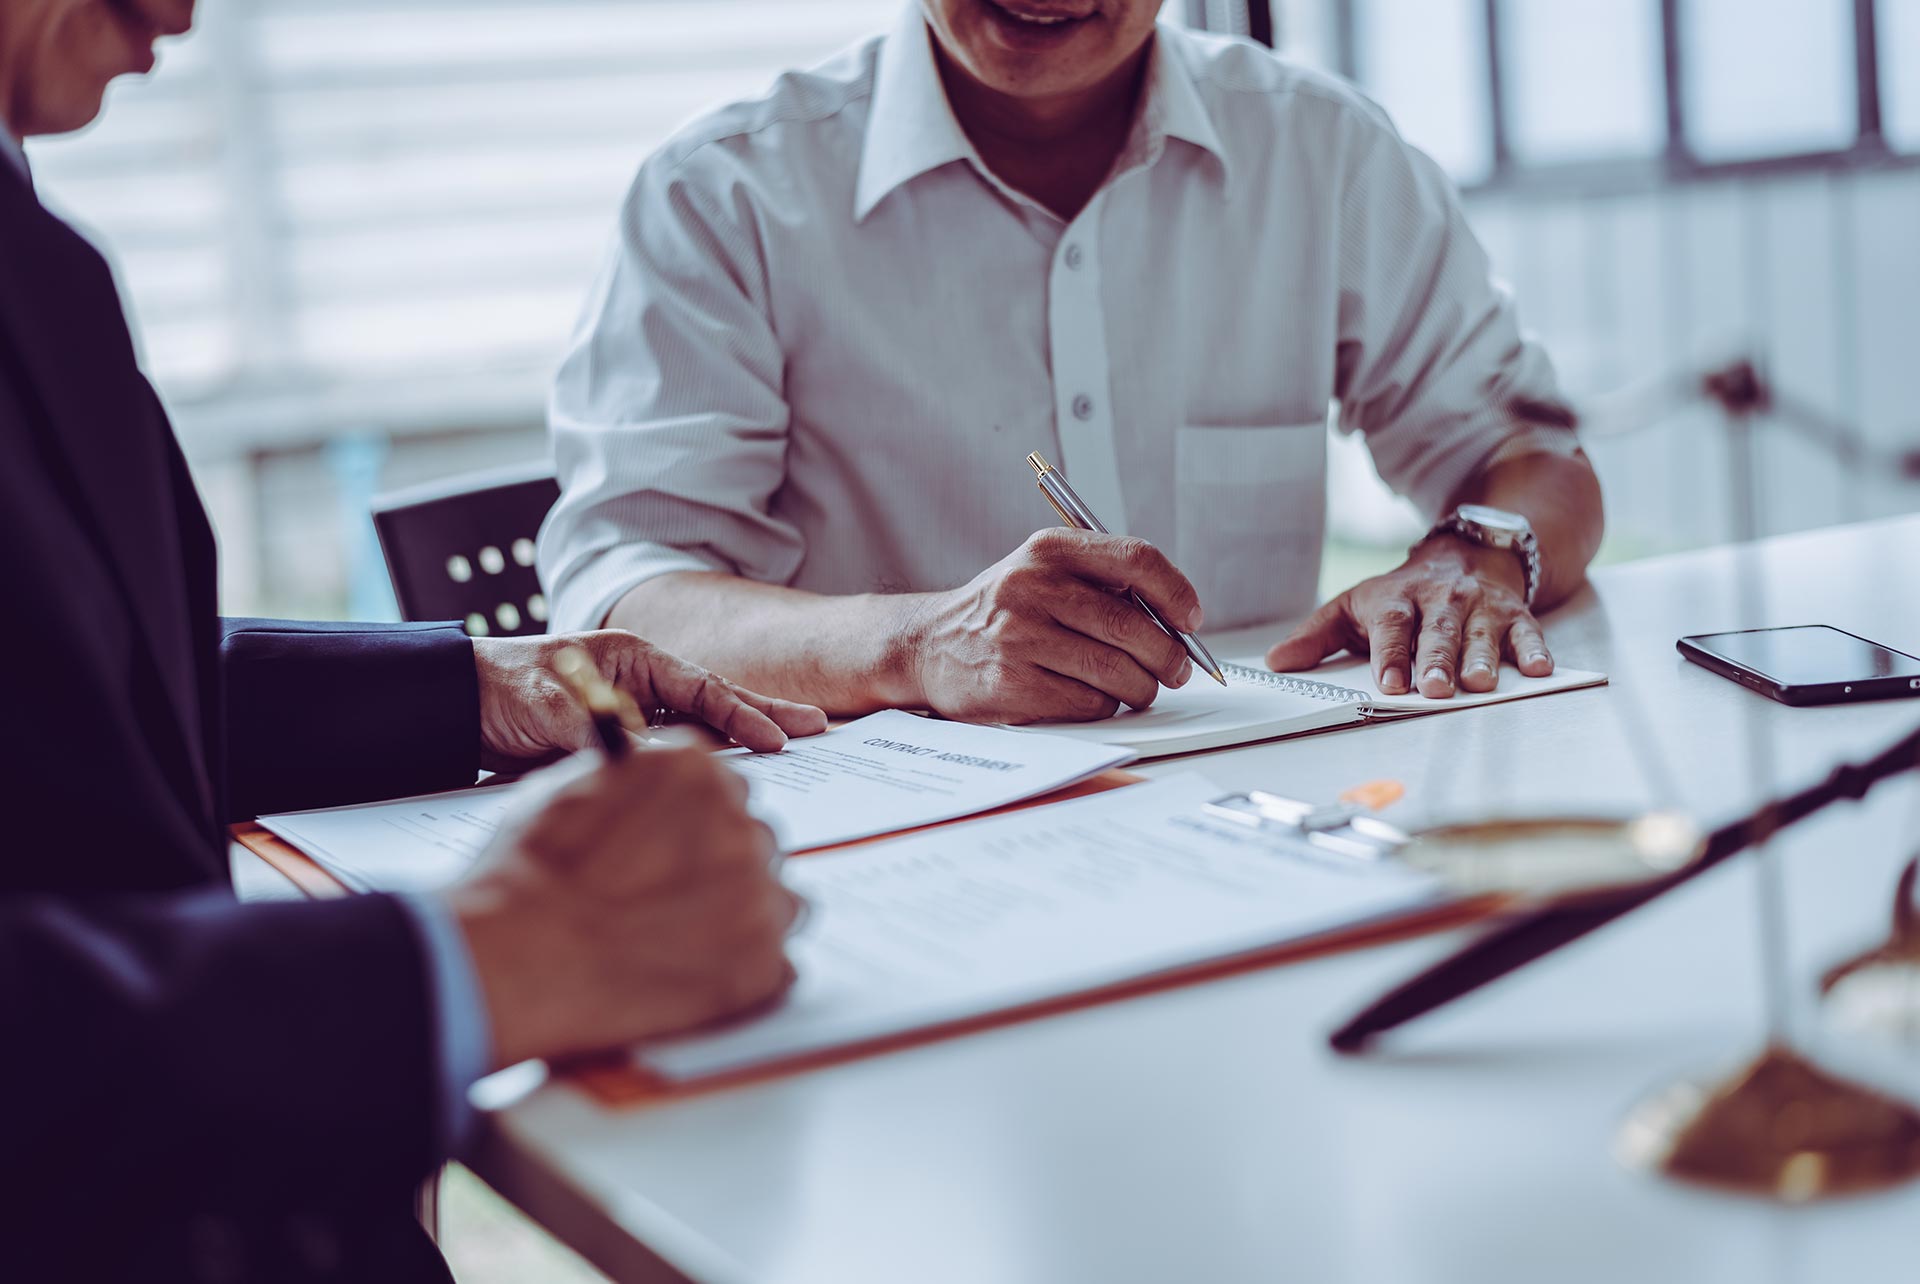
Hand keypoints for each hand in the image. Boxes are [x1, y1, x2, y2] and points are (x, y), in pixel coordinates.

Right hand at [442, 736, 800, 1065]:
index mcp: (696, 769)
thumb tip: (656, 793)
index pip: (727, 788)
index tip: (678, 851)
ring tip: (682, 943)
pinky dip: (747, 970)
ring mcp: (759, 893)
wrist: (518, 952)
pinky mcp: (763, 961)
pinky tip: (697, 976)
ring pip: (779, 899)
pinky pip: (780, 962)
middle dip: (722, 870)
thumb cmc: (528, 872)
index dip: (698, 825)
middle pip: (756, 841)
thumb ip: (634, 780)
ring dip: (744, 917)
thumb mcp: (571, 789)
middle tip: (672, 902)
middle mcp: (740, 822)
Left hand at [474, 630, 826, 767]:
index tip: (781, 738)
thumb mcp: (556, 708)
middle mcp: (641, 686)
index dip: (744, 714)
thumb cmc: (503, 690)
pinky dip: (698, 769)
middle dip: (765, 717)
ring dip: (737, 746)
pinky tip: (722, 785)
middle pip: (715, 704)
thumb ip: (609, 734)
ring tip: (788, 757)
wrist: (455, 708)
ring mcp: (634, 716)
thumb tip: (658, 763)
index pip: (703, 688)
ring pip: (697, 733)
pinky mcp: (620, 747)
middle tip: (817, 728)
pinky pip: (669, 758)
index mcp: (634, 659)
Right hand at [900, 529, 1201, 722]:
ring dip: (1141, 687)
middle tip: (1175, 669)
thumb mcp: (1043, 571)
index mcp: (1049, 550)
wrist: (929, 645)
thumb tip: (1177, 620)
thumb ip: (1102, 582)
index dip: (1176, 592)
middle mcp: (1031, 589)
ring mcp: (1019, 639)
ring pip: (1117, 672)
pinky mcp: (1012, 686)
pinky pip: (1089, 704)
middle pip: (1132, 626)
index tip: (1191, 619)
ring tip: (1136, 687)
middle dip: (1168, 656)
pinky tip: (1091, 697)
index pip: (1136, 559)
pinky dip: (1104, 706)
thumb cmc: (1003, 610)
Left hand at [1264, 536, 1552, 697]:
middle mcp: (1440, 600)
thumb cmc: (1400, 596)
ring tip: (1481, 684)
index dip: (1391, 655)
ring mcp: (1479, 606)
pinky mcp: (1513, 613)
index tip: (1389, 683)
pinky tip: (1537, 668)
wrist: (1463, 555)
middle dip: (1437, 659)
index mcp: (1396, 600)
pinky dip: (1533, 649)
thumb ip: (1315, 637)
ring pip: (1481, 633)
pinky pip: (1526, 631)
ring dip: (1482, 658)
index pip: (1392, 627)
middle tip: (1436, 688)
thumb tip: (1276, 662)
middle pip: (1438, 631)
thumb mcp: (1352, 607)